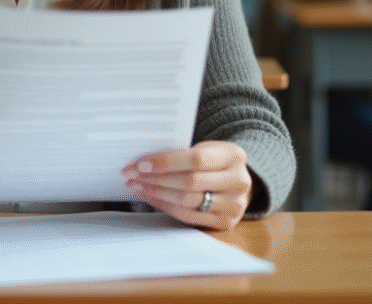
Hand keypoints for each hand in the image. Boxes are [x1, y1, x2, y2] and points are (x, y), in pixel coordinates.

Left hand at [123, 140, 252, 230]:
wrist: (237, 181)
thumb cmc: (215, 161)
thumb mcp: (207, 149)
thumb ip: (184, 153)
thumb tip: (146, 161)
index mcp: (233, 156)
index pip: (196, 160)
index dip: (166, 162)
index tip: (141, 164)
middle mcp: (239, 181)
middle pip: (190, 183)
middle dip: (156, 179)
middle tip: (132, 175)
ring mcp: (234, 205)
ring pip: (187, 201)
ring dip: (157, 193)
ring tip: (137, 185)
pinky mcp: (225, 222)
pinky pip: (188, 216)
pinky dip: (165, 206)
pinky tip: (151, 197)